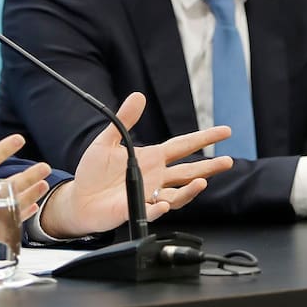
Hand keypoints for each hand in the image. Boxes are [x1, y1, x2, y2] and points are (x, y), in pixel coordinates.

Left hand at [39, 92, 232, 237]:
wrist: (78, 198)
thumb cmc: (93, 172)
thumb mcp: (107, 141)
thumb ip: (124, 120)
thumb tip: (138, 96)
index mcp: (151, 158)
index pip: (183, 146)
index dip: (204, 138)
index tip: (225, 132)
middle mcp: (155, 176)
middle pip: (189, 172)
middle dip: (210, 167)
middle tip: (228, 161)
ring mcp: (148, 194)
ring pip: (177, 193)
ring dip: (190, 190)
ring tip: (202, 182)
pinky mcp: (135, 208)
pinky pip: (152, 210)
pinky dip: (160, 207)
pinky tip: (165, 202)